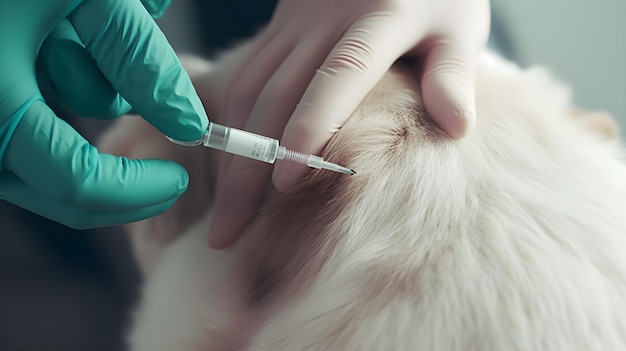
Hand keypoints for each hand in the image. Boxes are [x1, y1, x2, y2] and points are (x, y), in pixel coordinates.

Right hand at [0, 0, 207, 228]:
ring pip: (46, 135)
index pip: (75, 182)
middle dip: (117, 164)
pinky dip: (63, 76)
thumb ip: (135, 59)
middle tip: (165, 137)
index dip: (135, 189)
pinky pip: (27, 103)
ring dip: (87, 93)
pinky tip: (66, 27)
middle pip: (55, 180)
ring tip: (85, 26)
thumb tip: (187, 121)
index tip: (178, 176)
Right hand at [209, 0, 489, 247]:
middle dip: (248, 168)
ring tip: (221, 211)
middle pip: (276, 95)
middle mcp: (325, 20)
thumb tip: (456, 128)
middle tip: (228, 231)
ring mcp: (294, 23)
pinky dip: (231, 126)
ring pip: (249, 90)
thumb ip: (453, 74)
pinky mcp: (278, 28)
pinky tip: (226, 164)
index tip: (284, 183)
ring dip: (230, 154)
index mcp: (379, 17)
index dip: (310, 126)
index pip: (340, 75)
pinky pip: (244, 76)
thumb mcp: (458, 25)